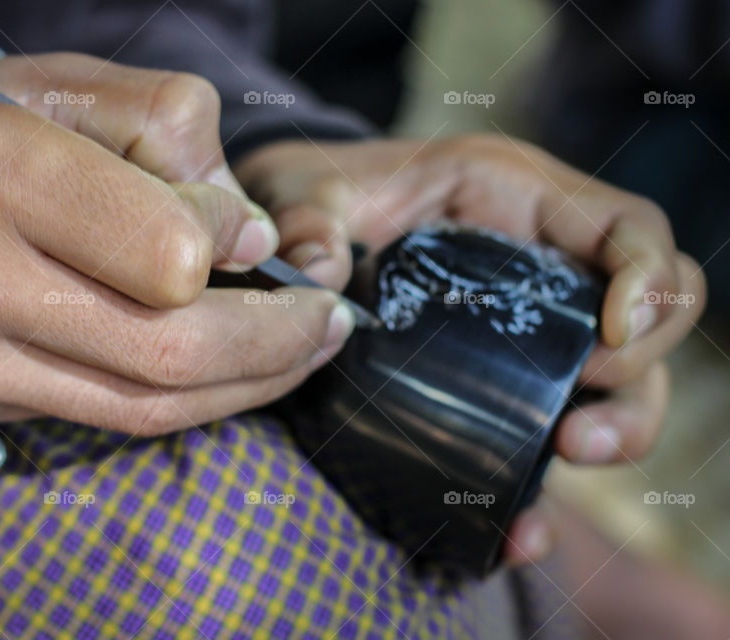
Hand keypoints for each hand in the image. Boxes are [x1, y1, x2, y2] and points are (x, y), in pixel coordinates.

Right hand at [0, 54, 354, 433]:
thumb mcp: (68, 86)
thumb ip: (170, 134)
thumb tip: (250, 238)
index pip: (168, 251)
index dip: (230, 246)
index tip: (250, 232)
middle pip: (171, 350)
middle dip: (278, 342)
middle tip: (330, 320)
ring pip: (149, 405)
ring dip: (252, 384)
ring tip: (309, 350)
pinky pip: (111, 418)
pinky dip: (192, 401)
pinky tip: (238, 372)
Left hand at [235, 135, 704, 562]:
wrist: (293, 242)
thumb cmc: (315, 199)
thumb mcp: (304, 194)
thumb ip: (307, 218)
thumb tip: (322, 269)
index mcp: (514, 199)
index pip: (627, 225)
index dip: (649, 276)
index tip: (613, 336)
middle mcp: (537, 265)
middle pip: (648, 314)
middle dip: (637, 375)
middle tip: (579, 425)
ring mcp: (526, 329)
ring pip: (618, 381)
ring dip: (619, 429)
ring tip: (567, 455)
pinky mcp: (498, 383)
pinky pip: (544, 433)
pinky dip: (543, 490)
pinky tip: (518, 530)